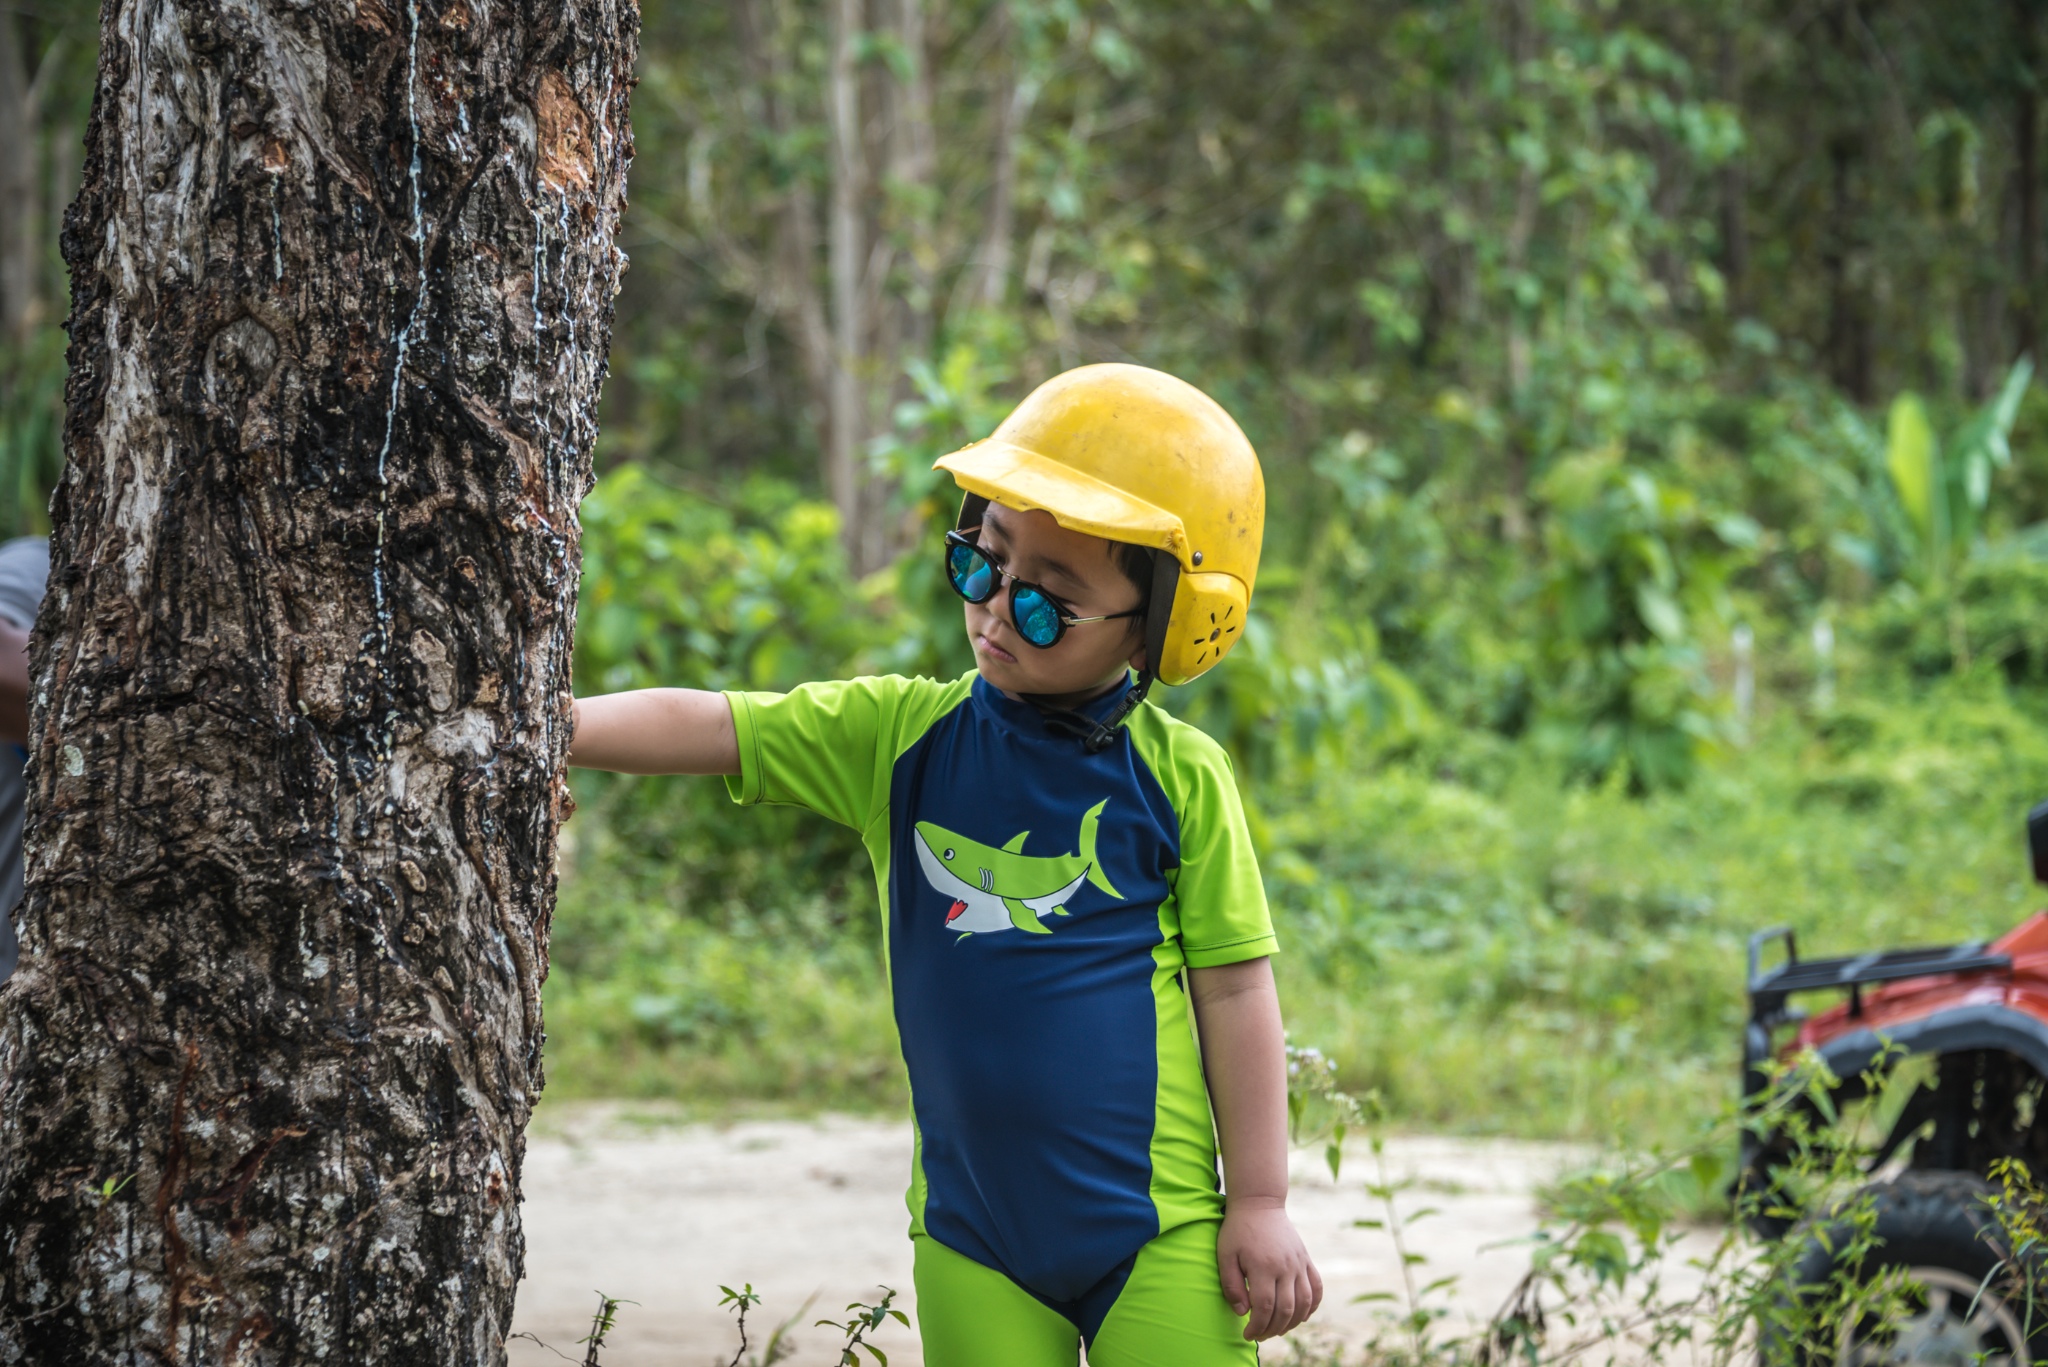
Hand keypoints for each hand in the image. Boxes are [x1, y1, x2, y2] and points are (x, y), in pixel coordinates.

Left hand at [1216, 1197, 1321, 1340]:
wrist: (1259, 1203)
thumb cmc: (1237, 1230)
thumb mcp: (1225, 1255)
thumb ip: (1231, 1286)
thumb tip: (1243, 1313)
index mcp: (1263, 1266)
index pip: (1265, 1307)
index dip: (1257, 1326)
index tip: (1247, 1334)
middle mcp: (1285, 1266)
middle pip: (1285, 1309)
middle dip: (1272, 1329)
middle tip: (1260, 1335)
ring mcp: (1299, 1263)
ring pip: (1304, 1302)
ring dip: (1292, 1322)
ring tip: (1277, 1329)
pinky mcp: (1306, 1259)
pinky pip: (1317, 1287)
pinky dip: (1312, 1306)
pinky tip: (1301, 1316)